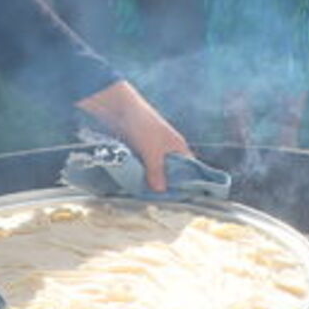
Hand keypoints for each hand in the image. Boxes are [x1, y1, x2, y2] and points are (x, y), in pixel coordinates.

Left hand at [76, 81, 191, 192]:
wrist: (120, 108)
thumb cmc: (143, 127)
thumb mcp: (152, 152)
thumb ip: (157, 172)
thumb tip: (161, 191)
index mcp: (178, 147)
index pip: (188, 168)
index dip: (185, 181)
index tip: (179, 196)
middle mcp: (168, 148)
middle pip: (170, 170)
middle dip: (165, 183)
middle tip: (159, 200)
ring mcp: (153, 148)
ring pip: (155, 169)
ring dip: (151, 179)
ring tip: (146, 195)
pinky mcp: (139, 148)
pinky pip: (143, 165)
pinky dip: (141, 173)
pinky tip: (136, 183)